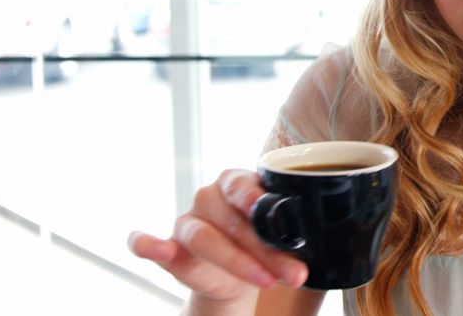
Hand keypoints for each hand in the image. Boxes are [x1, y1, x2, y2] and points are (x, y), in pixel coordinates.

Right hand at [128, 169, 307, 303]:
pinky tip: (160, 250)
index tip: (269, 210)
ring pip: (204, 239)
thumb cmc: (265, 242)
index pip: (242, 186)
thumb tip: (317, 237)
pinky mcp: (169, 248)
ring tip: (267, 280)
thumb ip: (290, 228)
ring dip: (237, 262)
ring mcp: (187, 222)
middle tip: (294, 272)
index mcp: (236, 182)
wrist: (243, 273)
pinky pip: (146, 244)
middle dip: (266, 250)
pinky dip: (147, 244)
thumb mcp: (282, 232)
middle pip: (231, 221)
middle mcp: (209, 198)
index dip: (254, 197)